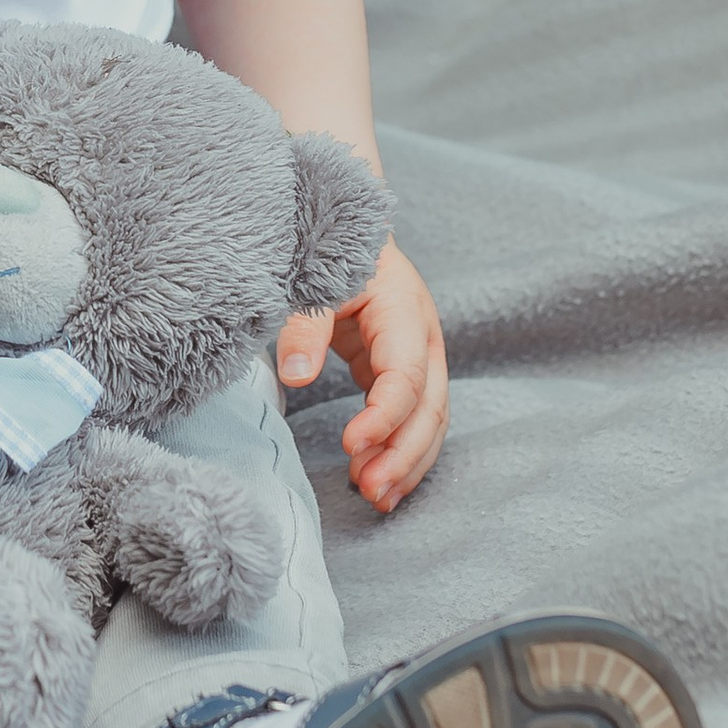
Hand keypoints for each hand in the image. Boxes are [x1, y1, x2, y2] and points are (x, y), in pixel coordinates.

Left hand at [276, 236, 447, 513]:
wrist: (345, 228)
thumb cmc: (328, 251)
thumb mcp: (313, 280)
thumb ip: (304, 326)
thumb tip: (296, 376)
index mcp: (403, 310)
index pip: (407, 376)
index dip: (384, 416)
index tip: (351, 446)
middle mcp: (421, 337)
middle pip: (430, 407)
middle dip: (404, 454)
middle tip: (370, 490)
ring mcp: (418, 356)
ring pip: (430, 421)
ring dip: (407, 463)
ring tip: (376, 498)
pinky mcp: (400, 371)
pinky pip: (412, 419)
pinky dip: (400, 452)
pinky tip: (379, 482)